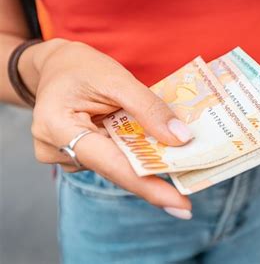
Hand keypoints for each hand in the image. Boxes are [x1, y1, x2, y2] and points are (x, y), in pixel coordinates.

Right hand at [26, 39, 193, 218]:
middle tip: (190, 187)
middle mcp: (56, 149)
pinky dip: (133, 153)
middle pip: (115, 169)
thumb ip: (148, 108)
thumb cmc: (82, 68)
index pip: (110, 164)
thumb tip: (180, 139)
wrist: (57, 66)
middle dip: (153, 176)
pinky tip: (151, 146)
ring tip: (176, 157)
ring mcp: (63, 156)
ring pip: (115, 165)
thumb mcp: (118, 79)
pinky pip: (111, 159)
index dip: (148, 186)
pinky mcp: (76, 156)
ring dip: (144, 160)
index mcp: (58, 126)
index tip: (180, 206)